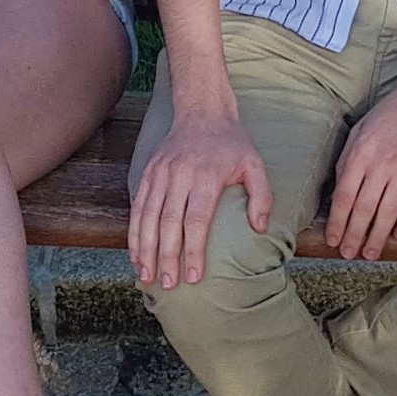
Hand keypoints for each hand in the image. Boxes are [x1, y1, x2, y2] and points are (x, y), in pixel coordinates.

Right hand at [130, 107, 268, 289]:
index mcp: (206, 176)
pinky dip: (134, 232)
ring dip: (145, 248)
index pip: (196, 220)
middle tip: (169, 284)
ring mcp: (160, 174)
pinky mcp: (148, 173)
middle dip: (167, 256)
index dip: (193, 250)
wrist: (202, 111)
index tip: (195, 276)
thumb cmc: (231, 144)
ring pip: (147, 217)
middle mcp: (179, 176)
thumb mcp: (255, 164)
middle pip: (169, 222)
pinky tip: (136, 254)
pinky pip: (137, 207)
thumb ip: (262, 196)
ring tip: (146, 275)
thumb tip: (260, 229)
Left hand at [328, 61, 396, 257]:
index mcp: (361, 152)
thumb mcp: (360, 129)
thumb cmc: (390, 113)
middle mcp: (383, 163)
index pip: (344, 196)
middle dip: (353, 236)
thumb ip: (347, 160)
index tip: (332, 240)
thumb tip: (338, 192)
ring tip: (370, 254)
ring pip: (389, 213)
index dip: (337, 222)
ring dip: (377, 237)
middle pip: (364, 209)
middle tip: (348, 255)